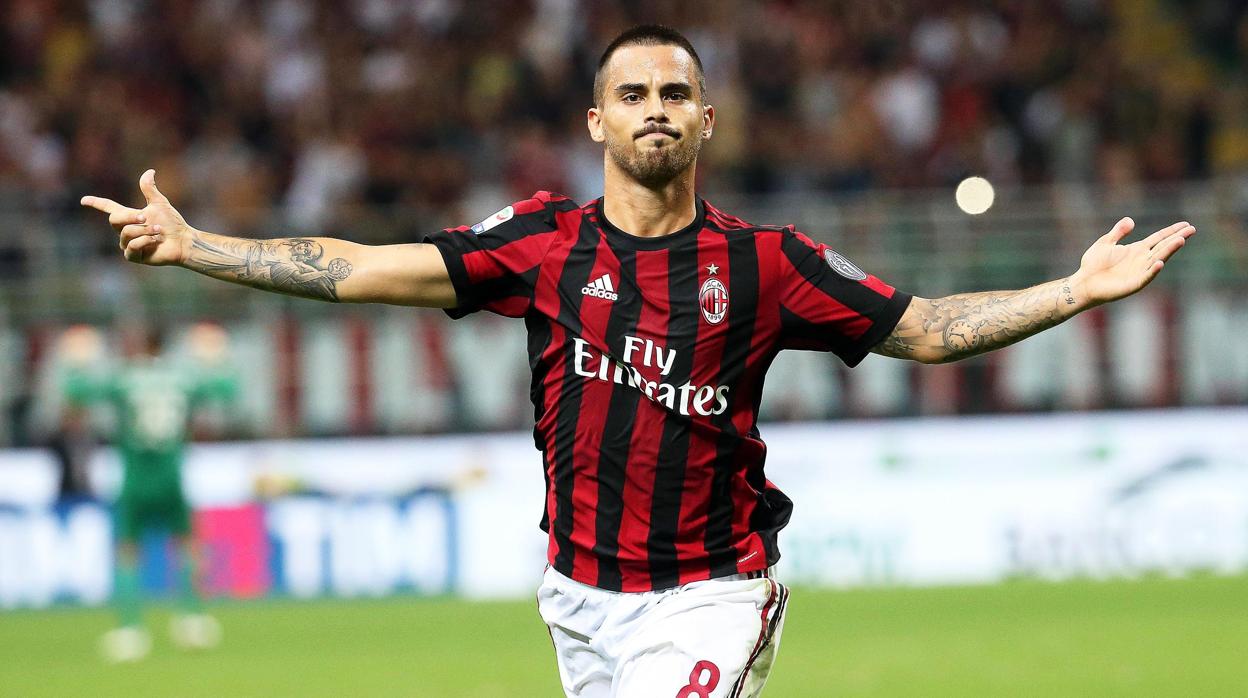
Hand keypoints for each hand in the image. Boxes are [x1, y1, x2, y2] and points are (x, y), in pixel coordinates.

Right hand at [80, 169, 192, 265]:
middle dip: (131, 217)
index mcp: (128, 217)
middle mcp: (125, 230)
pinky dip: (145, 241)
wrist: (183, 241)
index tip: (84, 200)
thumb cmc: (172, 223)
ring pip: (125, 233)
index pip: (108, 208)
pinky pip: (131, 246)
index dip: (96, 203)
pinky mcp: (133, 256)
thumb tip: (150, 171)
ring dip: (144, 230)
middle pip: (114, 220)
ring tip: (158, 231)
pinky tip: (156, 241)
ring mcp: (127, 244)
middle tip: (146, 217)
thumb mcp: (159, 204)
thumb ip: (150, 189)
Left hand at [1071, 217, 1195, 305]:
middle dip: (1177, 237)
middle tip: (1192, 229)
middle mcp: (1142, 260)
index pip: (1158, 238)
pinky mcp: (1133, 284)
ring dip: (1169, 250)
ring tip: (1180, 240)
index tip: (1185, 224)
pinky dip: (1153, 270)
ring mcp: (1139, 272)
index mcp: (1137, 249)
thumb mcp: (1105, 243)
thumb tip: (1130, 220)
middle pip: (1163, 246)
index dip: (1171, 231)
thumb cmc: (1093, 264)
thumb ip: (1118, 232)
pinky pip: (1146, 276)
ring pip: (1158, 259)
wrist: (1083, 283)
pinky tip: (1160, 263)